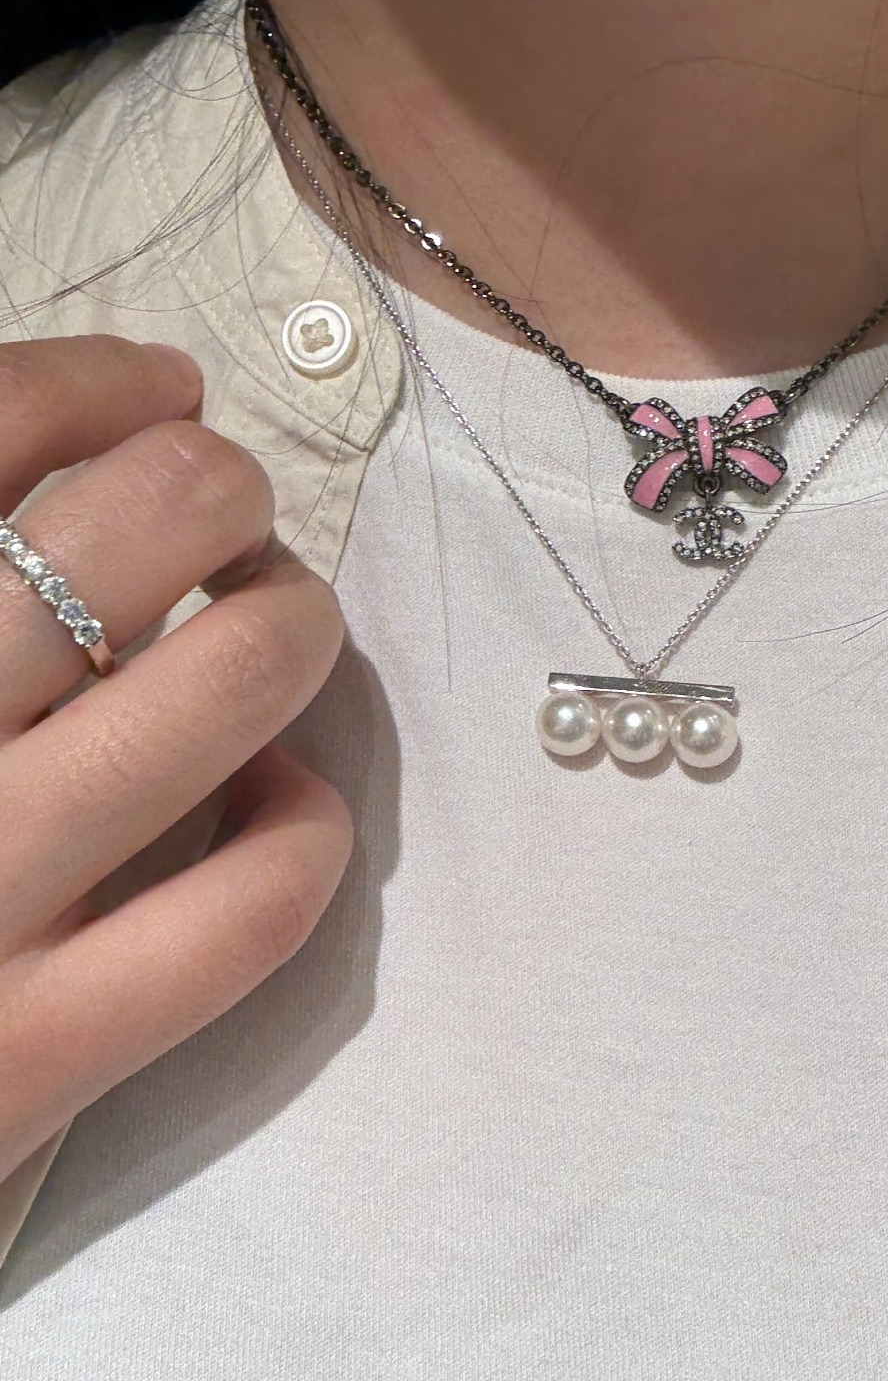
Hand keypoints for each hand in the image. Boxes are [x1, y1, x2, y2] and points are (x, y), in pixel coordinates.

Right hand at [0, 337, 353, 1179]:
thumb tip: (79, 455)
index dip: (104, 378)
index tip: (162, 387)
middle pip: (152, 514)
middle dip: (225, 488)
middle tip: (225, 519)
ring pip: (236, 679)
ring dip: (292, 625)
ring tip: (274, 631)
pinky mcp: (32, 1061)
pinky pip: (252, 909)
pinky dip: (303, 829)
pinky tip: (275, 800)